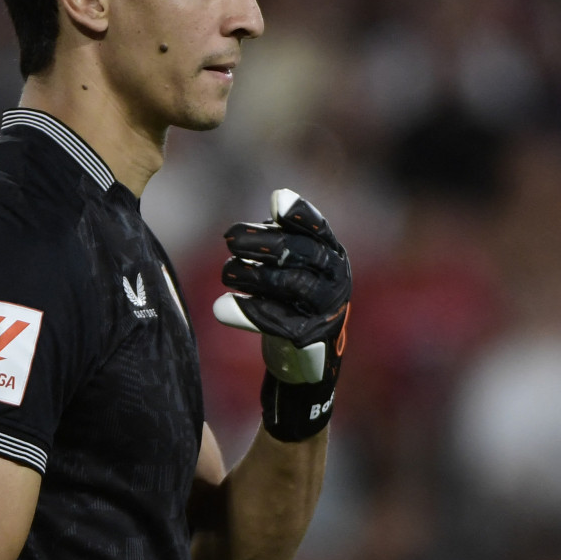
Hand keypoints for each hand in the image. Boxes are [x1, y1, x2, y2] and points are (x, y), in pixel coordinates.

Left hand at [213, 190, 350, 439]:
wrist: (306, 360)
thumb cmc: (291, 301)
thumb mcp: (291, 265)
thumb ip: (281, 237)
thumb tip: (277, 199)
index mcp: (332, 255)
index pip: (319, 228)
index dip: (300, 213)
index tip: (275, 202)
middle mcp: (336, 279)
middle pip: (302, 254)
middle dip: (264, 243)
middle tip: (229, 239)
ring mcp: (327, 309)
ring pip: (292, 285)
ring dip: (253, 275)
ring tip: (226, 272)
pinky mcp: (310, 337)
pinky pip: (280, 322)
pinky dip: (250, 313)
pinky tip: (224, 307)